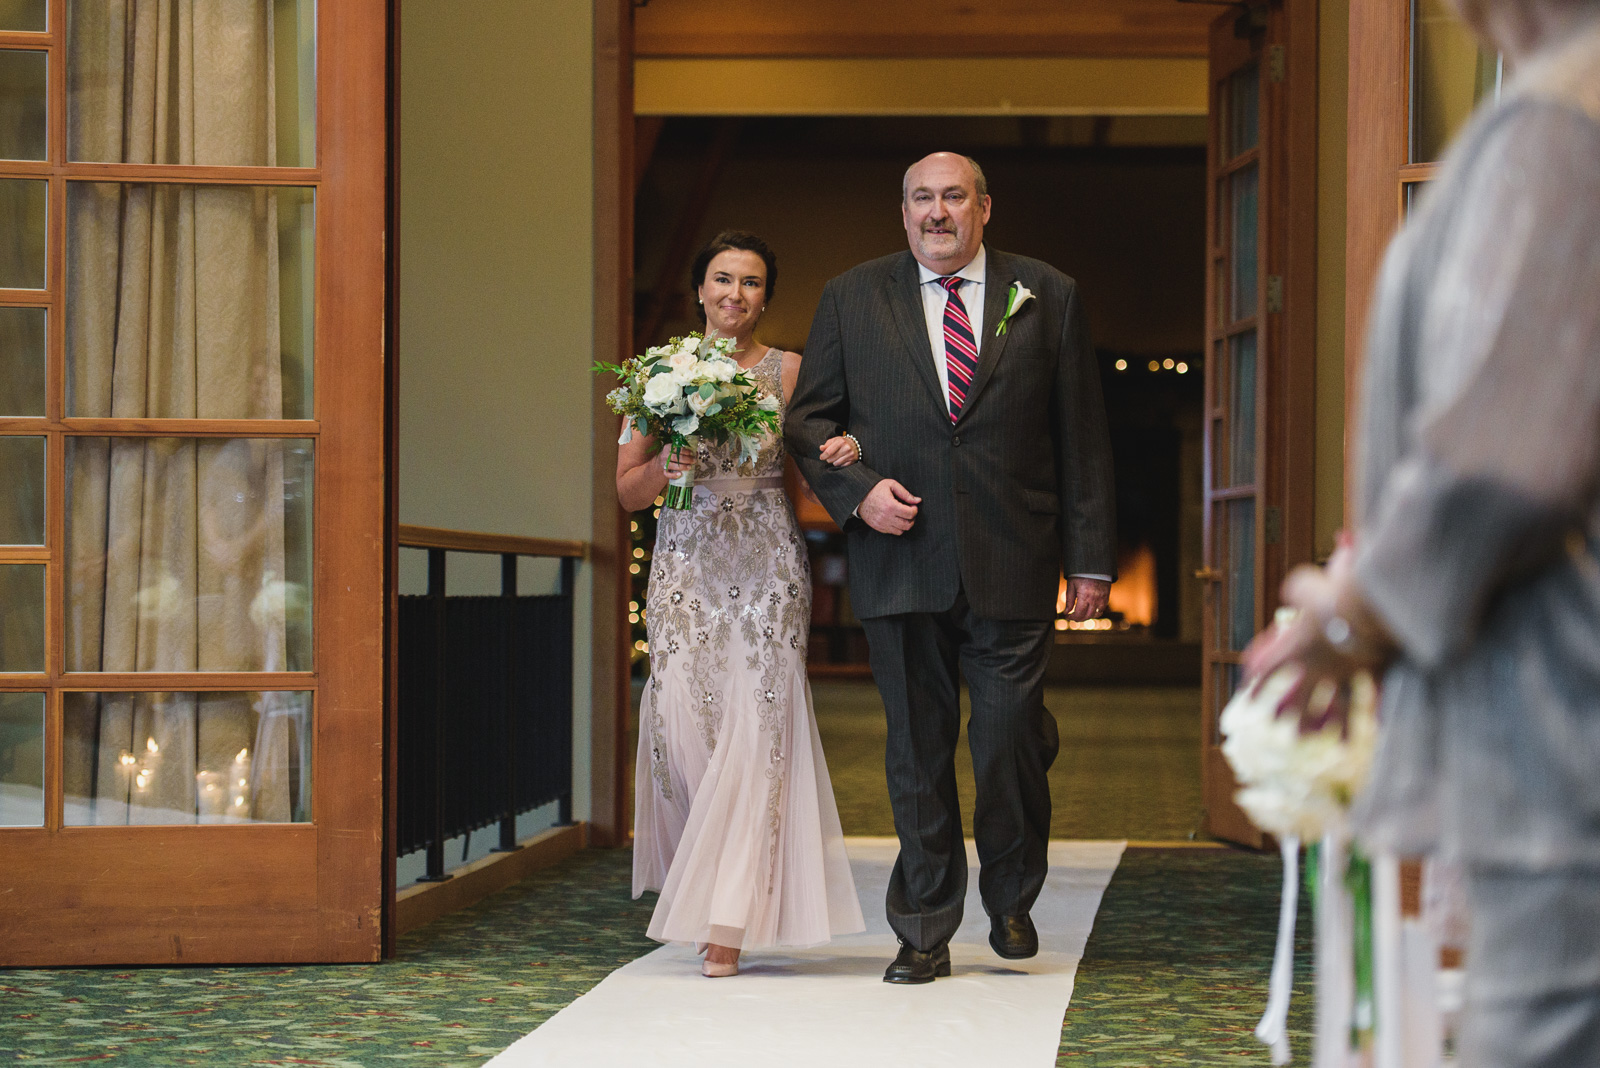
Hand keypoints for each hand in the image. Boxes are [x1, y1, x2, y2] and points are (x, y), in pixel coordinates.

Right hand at [661, 445, 693, 479]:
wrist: (660, 462)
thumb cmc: (671, 455)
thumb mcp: (674, 450)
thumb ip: (682, 450)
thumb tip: (694, 453)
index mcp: (668, 447)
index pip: (677, 448)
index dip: (685, 451)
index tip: (692, 453)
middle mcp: (665, 455)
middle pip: (676, 457)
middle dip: (686, 459)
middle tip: (694, 460)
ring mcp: (663, 463)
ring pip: (672, 465)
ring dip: (682, 466)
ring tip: (690, 467)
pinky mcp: (663, 471)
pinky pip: (668, 474)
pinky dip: (674, 475)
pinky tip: (680, 474)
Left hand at [819, 434, 858, 466]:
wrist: (856, 444)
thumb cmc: (842, 442)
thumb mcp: (834, 440)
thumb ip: (827, 444)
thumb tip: (821, 448)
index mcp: (841, 442)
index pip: (829, 452)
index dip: (823, 456)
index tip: (821, 457)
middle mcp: (846, 448)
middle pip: (831, 459)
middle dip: (828, 459)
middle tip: (829, 457)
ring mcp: (850, 455)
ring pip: (836, 463)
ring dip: (833, 462)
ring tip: (835, 458)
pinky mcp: (852, 461)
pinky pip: (841, 466)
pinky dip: (839, 464)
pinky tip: (840, 459)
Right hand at [859, 479, 920, 534]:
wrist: (859, 496)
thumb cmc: (875, 489)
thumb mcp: (891, 485)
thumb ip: (906, 494)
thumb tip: (918, 500)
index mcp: (890, 506)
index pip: (910, 514)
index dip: (915, 510)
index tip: (913, 506)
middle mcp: (886, 517)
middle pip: (907, 525)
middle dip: (912, 519)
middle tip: (910, 512)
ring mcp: (881, 523)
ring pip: (901, 531)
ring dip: (905, 524)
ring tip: (903, 516)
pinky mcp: (878, 527)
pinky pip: (892, 532)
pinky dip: (897, 527)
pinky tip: (895, 519)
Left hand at [1063, 577, 1110, 620]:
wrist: (1095, 566)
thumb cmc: (1081, 574)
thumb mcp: (1071, 585)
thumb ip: (1069, 600)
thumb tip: (1066, 612)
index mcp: (1085, 596)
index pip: (1079, 613)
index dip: (1072, 617)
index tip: (1067, 617)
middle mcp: (1094, 599)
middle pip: (1087, 616)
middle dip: (1079, 619)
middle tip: (1073, 617)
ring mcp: (1102, 599)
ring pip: (1095, 615)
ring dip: (1087, 617)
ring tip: (1080, 615)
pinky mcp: (1106, 597)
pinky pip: (1102, 610)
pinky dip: (1095, 613)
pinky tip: (1089, 611)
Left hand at [1242, 538, 1393, 732]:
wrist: (1368, 607)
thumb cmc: (1330, 592)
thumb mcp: (1304, 584)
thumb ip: (1297, 589)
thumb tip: (1294, 589)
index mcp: (1295, 645)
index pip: (1267, 666)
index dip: (1255, 680)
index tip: (1246, 694)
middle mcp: (1317, 665)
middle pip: (1299, 695)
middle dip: (1290, 711)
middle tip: (1281, 723)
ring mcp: (1346, 671)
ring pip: (1335, 704)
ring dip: (1330, 721)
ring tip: (1328, 737)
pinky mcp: (1373, 670)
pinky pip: (1375, 694)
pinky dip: (1377, 709)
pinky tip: (1379, 724)